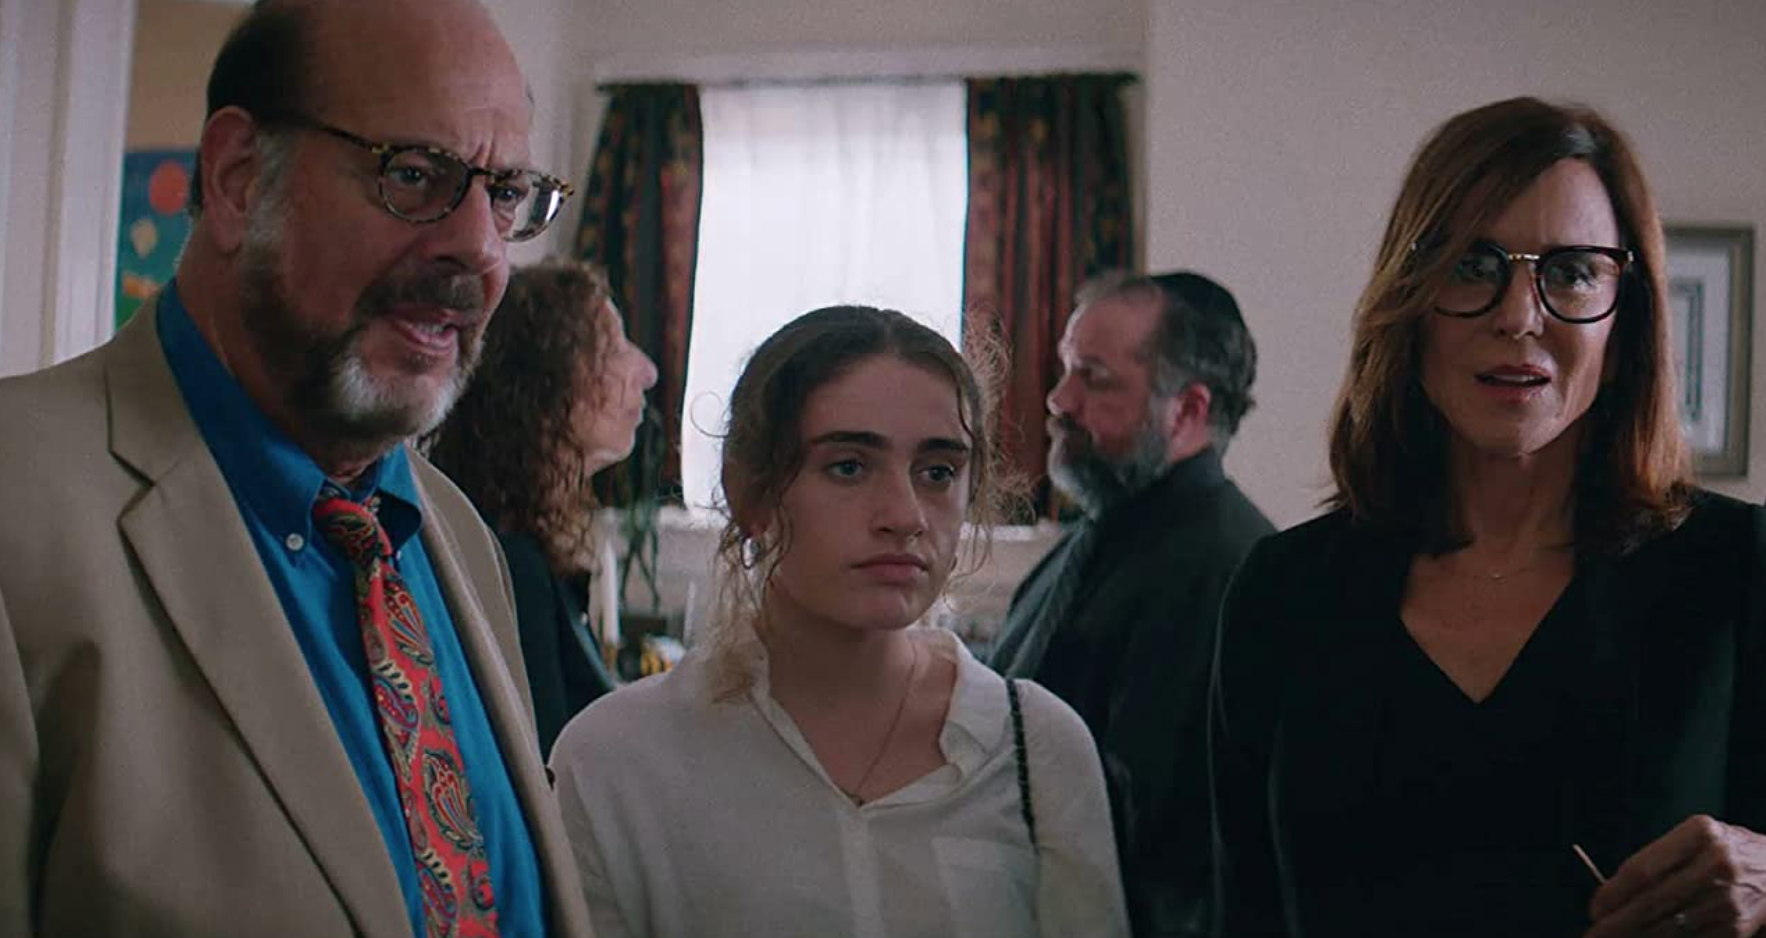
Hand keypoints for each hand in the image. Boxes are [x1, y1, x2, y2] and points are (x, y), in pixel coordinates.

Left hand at [1585, 816, 1765, 936]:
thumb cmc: (1721, 852)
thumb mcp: (1694, 840)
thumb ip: (1657, 861)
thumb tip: (1609, 895)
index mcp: (1700, 834)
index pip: (1643, 870)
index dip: (1613, 893)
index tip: (1594, 908)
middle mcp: (1717, 865)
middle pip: (1652, 902)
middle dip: (1617, 923)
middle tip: (1593, 934)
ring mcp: (1729, 899)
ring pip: (1669, 928)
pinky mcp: (1736, 927)